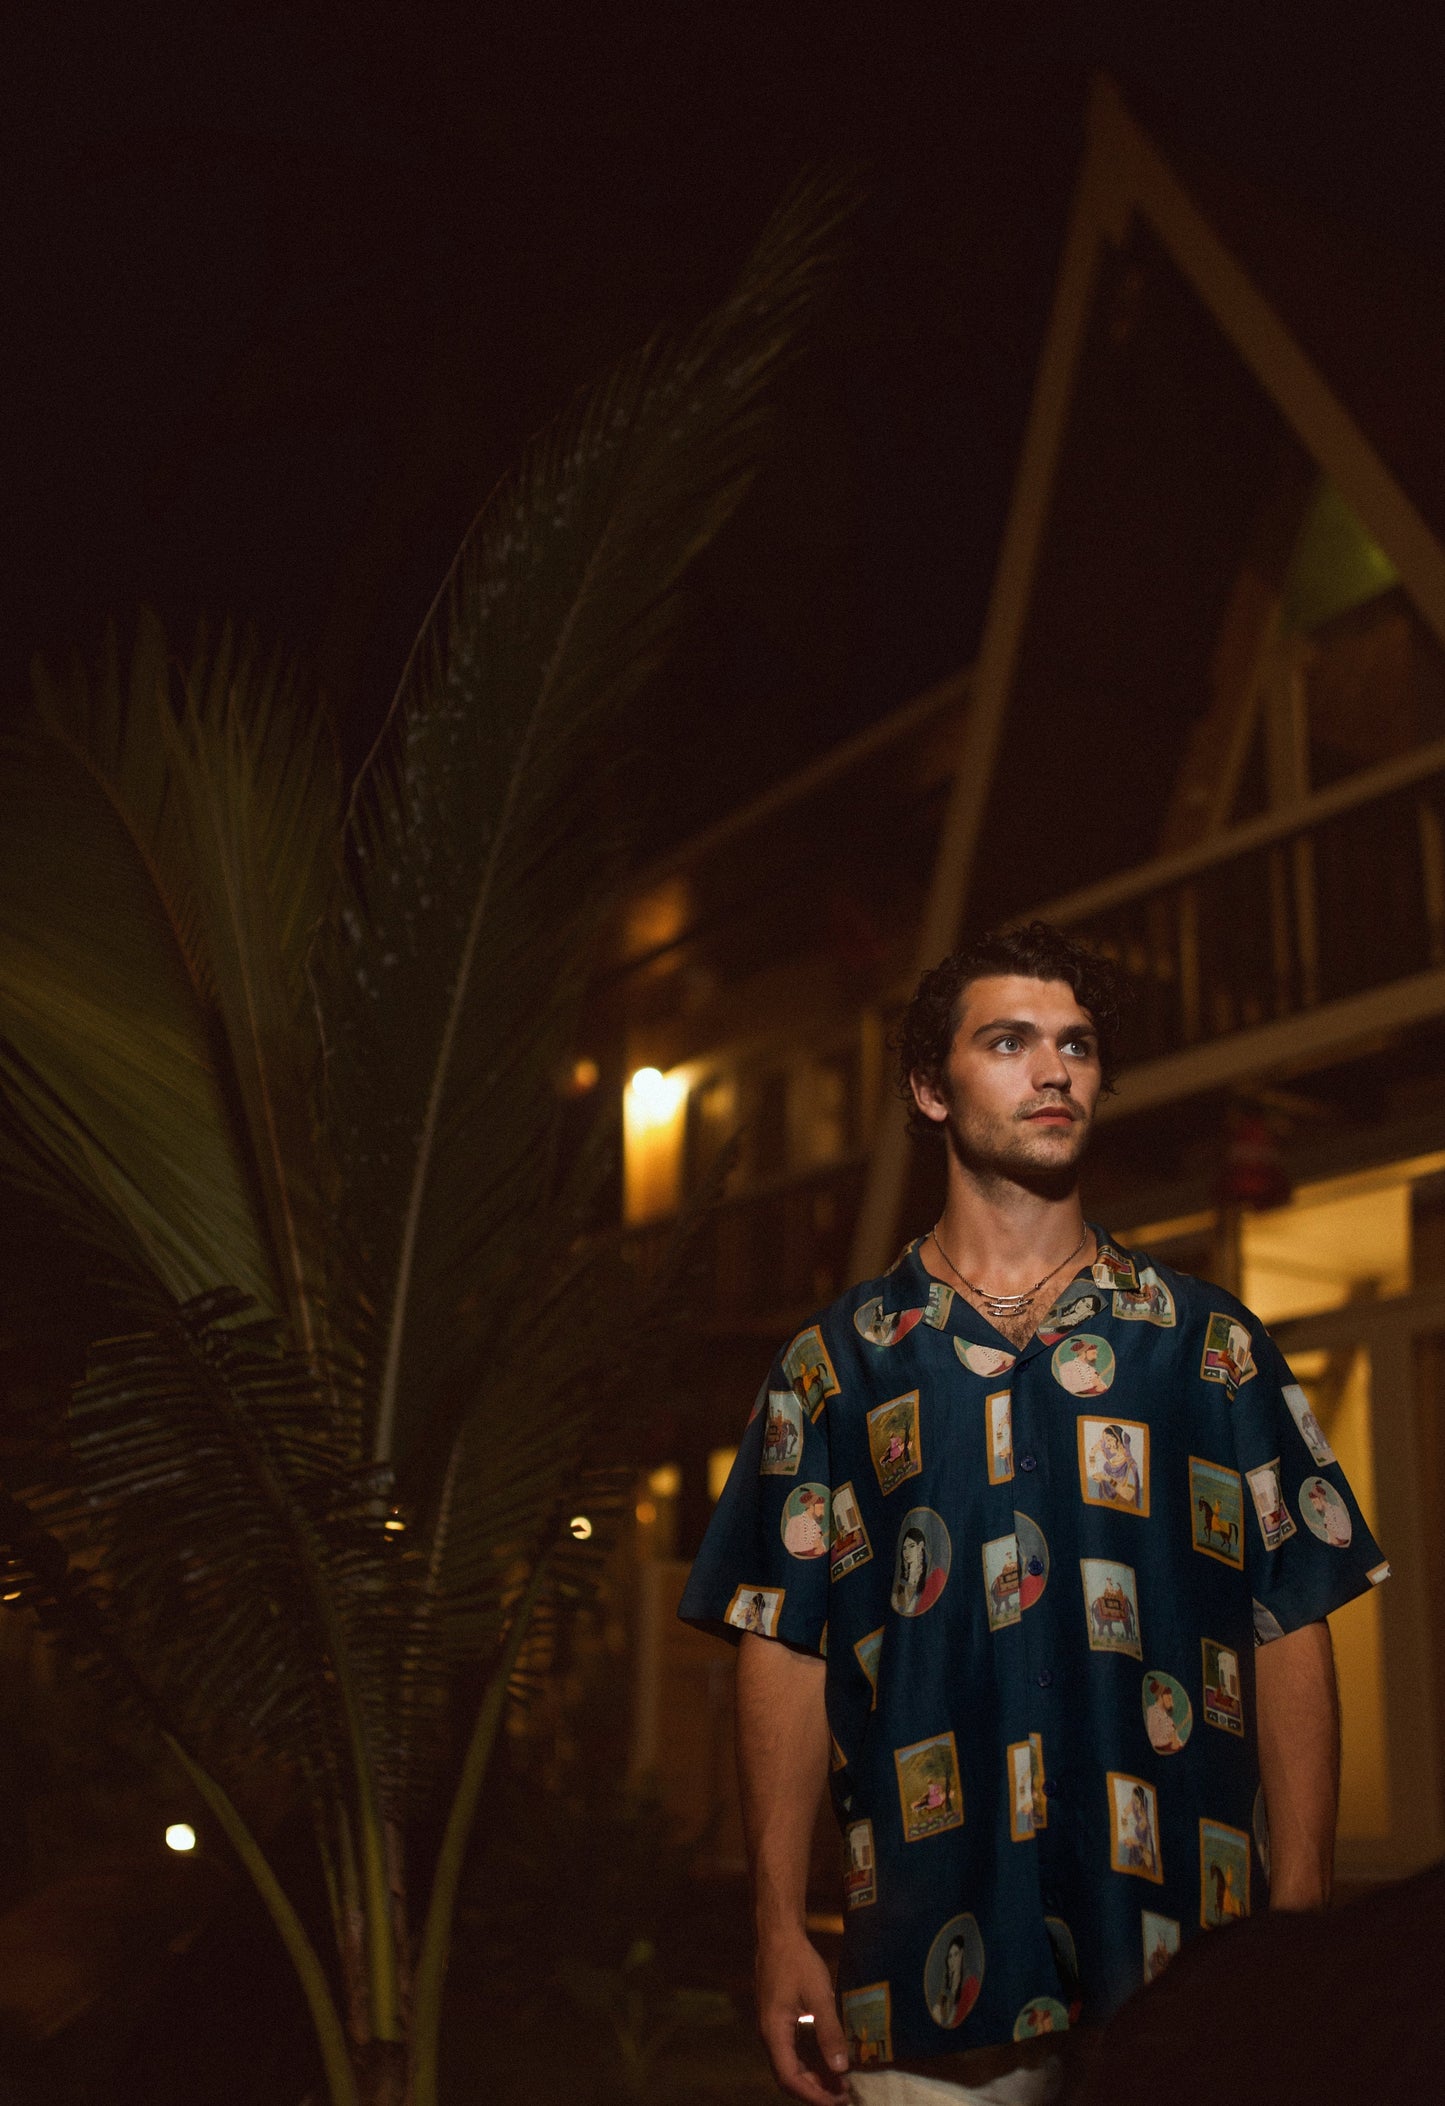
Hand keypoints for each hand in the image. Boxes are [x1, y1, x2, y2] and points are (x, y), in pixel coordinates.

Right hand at [756, 1931, 849, 2102]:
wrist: (778, 1935)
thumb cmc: (797, 1961)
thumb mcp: (819, 1995)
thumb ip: (829, 2033)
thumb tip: (842, 2069)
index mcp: (774, 2032)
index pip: (790, 2078)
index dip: (813, 2095)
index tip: (837, 2102)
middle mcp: (769, 2036)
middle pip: (789, 2077)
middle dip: (816, 2091)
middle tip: (844, 2096)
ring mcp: (772, 2029)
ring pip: (791, 2065)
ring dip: (814, 2078)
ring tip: (841, 2084)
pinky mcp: (778, 2021)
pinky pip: (792, 2052)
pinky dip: (810, 2062)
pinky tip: (829, 2061)